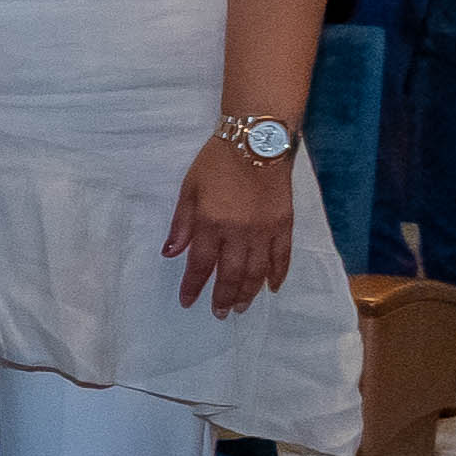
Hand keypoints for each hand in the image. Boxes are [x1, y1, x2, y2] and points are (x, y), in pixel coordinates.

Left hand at [166, 136, 294, 316]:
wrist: (257, 142)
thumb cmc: (216, 162)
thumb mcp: (189, 189)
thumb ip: (181, 223)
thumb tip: (171, 253)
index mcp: (211, 224)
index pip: (200, 264)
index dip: (193, 286)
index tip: (188, 302)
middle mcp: (238, 233)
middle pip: (231, 274)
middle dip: (224, 297)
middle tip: (220, 314)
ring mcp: (264, 231)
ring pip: (257, 271)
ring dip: (249, 293)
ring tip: (241, 307)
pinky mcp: (284, 225)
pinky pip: (282, 257)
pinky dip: (277, 274)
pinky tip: (272, 287)